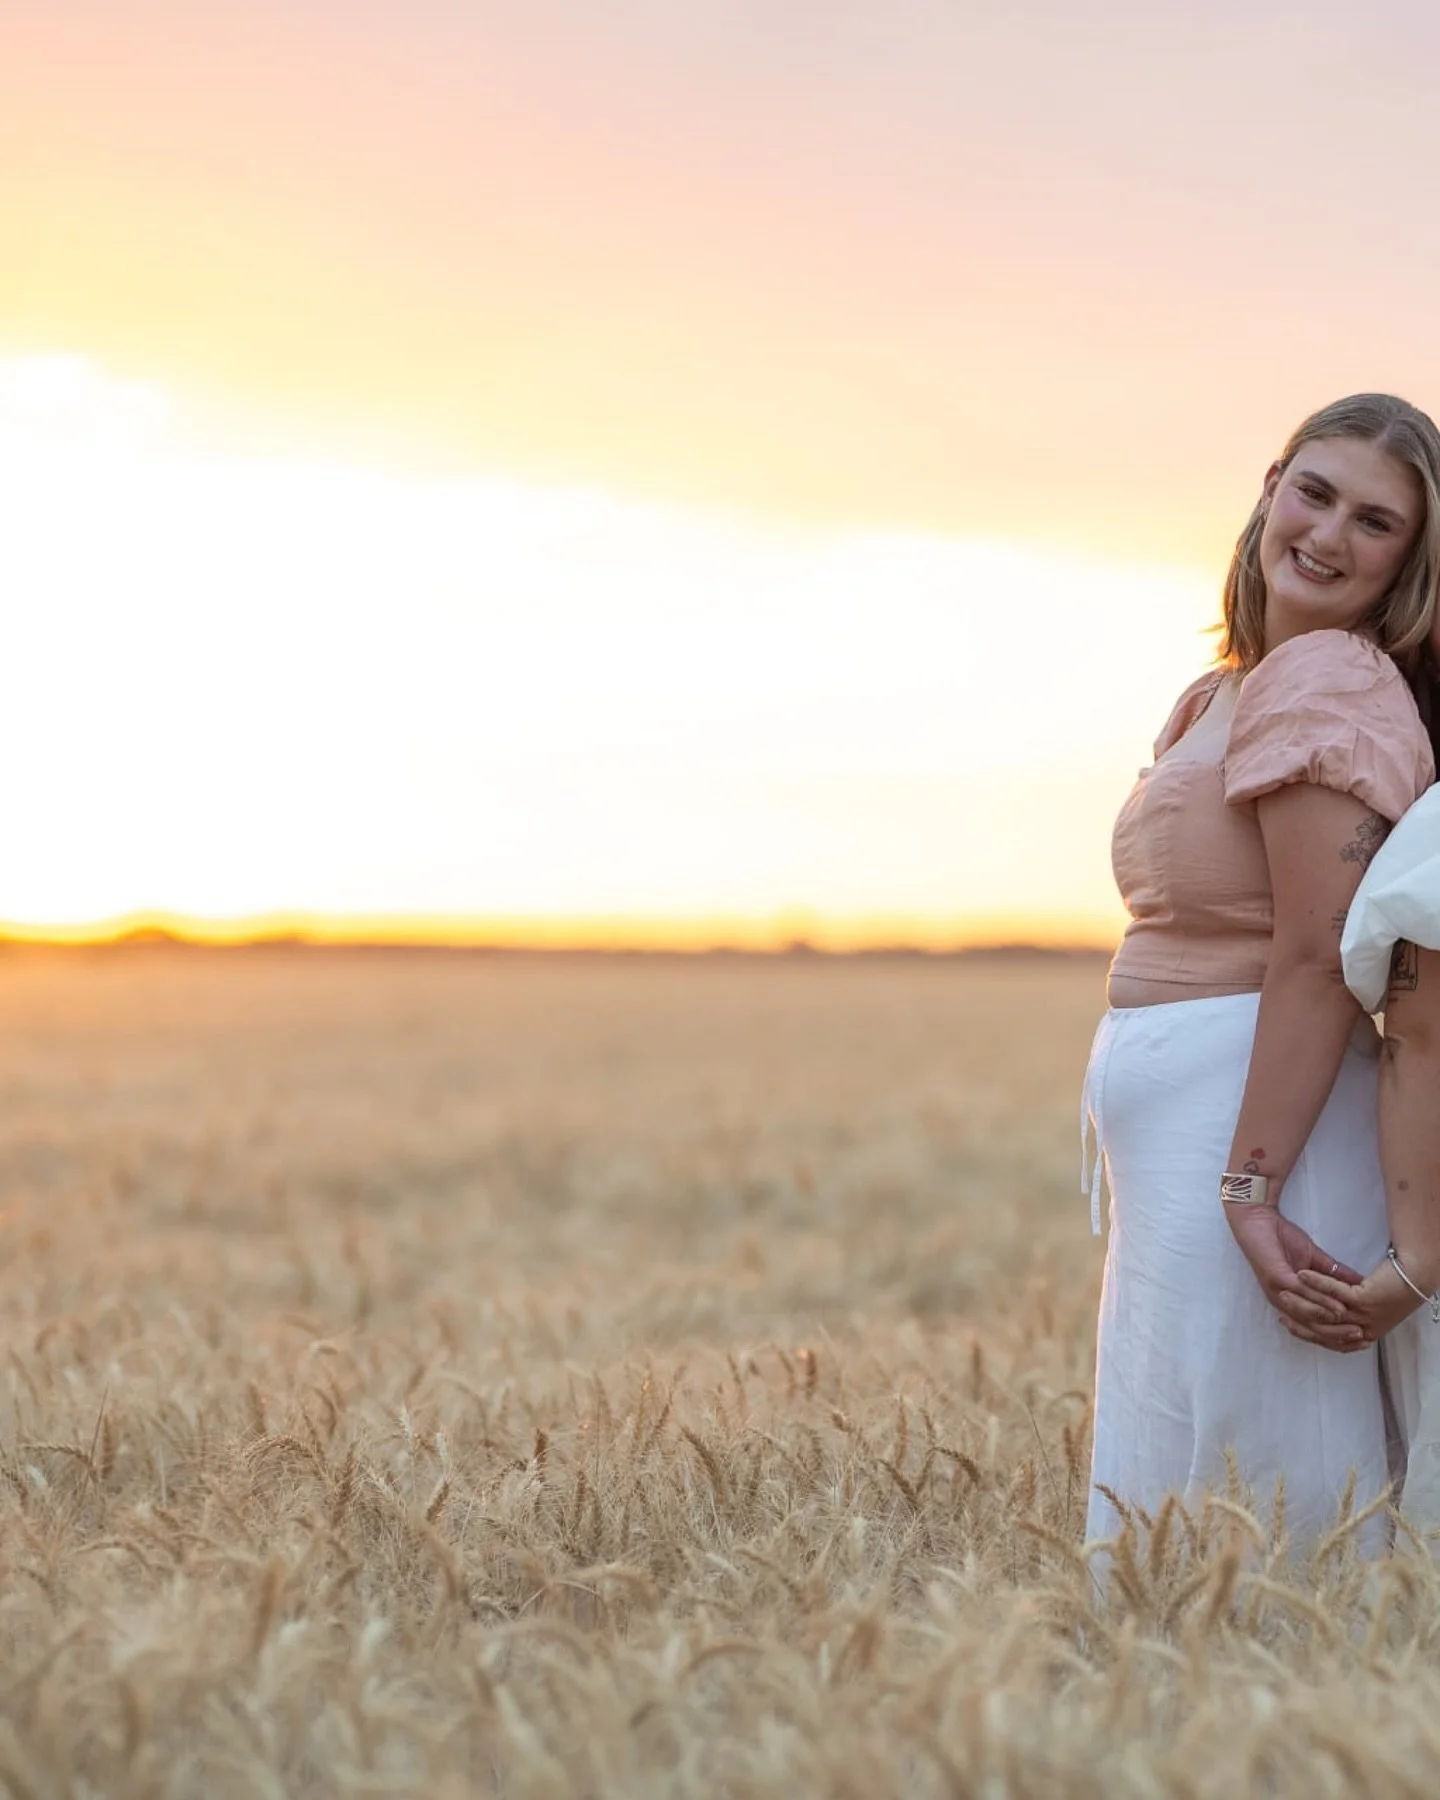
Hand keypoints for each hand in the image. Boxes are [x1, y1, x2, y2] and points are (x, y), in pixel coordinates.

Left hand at [1225, 1204, 1366, 1348]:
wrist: (1258, 1219)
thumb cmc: (1283, 1239)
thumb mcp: (1315, 1260)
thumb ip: (1334, 1273)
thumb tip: (1359, 1283)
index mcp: (1290, 1301)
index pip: (1315, 1327)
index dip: (1338, 1335)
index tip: (1364, 1338)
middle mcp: (1282, 1302)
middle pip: (1312, 1328)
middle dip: (1339, 1335)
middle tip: (1363, 1338)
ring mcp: (1278, 1291)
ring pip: (1308, 1313)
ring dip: (1333, 1321)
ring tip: (1355, 1326)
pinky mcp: (1276, 1277)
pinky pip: (1301, 1293)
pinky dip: (1321, 1300)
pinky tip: (1339, 1304)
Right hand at [1290, 1259, 1421, 1348]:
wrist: (1414, 1276)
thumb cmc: (1392, 1285)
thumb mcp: (1365, 1299)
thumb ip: (1346, 1303)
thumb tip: (1328, 1304)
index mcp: (1359, 1330)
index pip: (1323, 1335)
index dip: (1301, 1327)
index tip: (1284, 1317)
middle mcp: (1359, 1327)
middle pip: (1318, 1325)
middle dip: (1295, 1313)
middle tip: (1278, 1302)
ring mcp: (1361, 1315)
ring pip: (1322, 1309)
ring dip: (1302, 1296)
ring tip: (1283, 1285)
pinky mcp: (1363, 1300)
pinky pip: (1334, 1291)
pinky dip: (1317, 1282)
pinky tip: (1303, 1272)